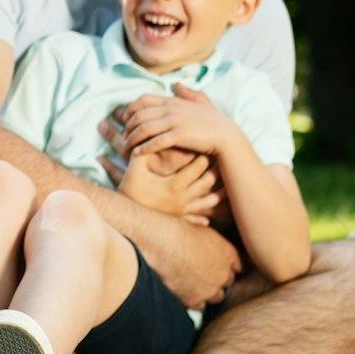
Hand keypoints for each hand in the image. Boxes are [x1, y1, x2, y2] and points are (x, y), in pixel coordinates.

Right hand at [102, 149, 221, 223]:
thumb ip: (145, 151)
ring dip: (219, 194)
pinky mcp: (178, 218)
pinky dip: (204, 218)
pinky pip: (196, 219)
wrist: (127, 213)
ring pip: (208, 202)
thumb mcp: (136, 167)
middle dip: (216, 171)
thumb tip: (150, 134)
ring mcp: (182, 210)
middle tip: (222, 160)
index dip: (203, 156)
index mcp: (174, 184)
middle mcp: (183, 198)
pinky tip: (210, 217)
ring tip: (227, 186)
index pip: (197, 167)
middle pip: (207, 183)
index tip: (208, 147)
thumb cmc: (130, 188)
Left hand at [115, 84, 235, 159]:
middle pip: (140, 115)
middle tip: (123, 137)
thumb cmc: (214, 121)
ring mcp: (175, 122)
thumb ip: (187, 93)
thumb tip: (176, 84)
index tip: (124, 120)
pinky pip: (156, 141)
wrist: (227, 137)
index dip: (130, 109)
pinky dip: (144, 148)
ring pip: (144, 128)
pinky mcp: (179, 135)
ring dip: (132, 139)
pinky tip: (137, 154)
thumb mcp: (201, 102)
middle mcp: (171, 109)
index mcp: (173, 101)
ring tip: (125, 148)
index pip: (143, 100)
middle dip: (127, 127)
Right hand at [171, 221, 241, 309]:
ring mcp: (210, 287)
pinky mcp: (194, 298)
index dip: (228, 267)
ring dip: (208, 291)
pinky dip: (194, 300)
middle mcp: (223, 272)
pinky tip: (186, 292)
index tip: (219, 266)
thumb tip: (211, 229)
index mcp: (228, 253)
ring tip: (194, 284)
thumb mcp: (201, 228)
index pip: (238, 266)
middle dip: (218, 278)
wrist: (162, 240)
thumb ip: (213, 240)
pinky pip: (200, 306)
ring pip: (216, 296)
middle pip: (227, 282)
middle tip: (203, 274)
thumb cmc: (176, 228)